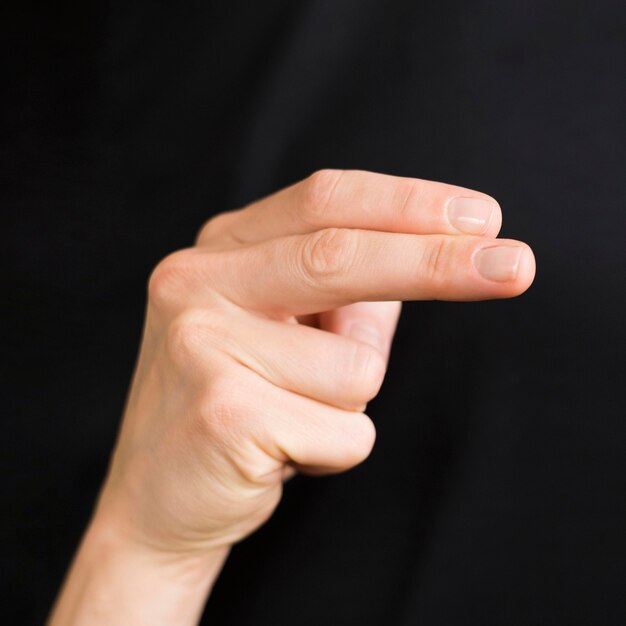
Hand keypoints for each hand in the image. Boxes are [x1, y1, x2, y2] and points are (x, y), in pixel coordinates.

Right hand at [95, 170, 533, 558]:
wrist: (158, 499)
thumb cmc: (238, 403)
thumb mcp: (286, 329)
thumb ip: (351, 292)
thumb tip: (438, 255)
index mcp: (220, 251)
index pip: (326, 202)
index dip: (408, 204)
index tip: (481, 218)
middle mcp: (197, 283)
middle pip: (340, 256)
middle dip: (438, 263)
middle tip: (517, 266)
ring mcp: (201, 345)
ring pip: (357, 367)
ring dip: (350, 401)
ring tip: (291, 416)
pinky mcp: (223, 413)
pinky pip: (345, 431)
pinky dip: (334, 450)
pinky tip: (279, 455)